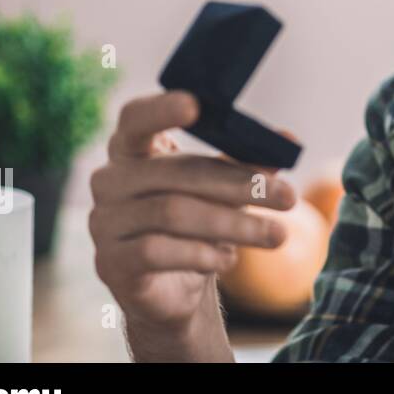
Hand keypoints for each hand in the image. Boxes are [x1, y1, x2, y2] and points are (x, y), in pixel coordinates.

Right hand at [89, 91, 297, 352]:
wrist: (170, 288)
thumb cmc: (197, 223)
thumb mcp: (225, 189)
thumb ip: (250, 163)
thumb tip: (287, 139)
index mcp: (132, 150)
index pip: (135, 118)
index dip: (161, 109)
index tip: (196, 105)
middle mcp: (110, 181)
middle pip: (177, 173)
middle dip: (239, 184)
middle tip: (288, 197)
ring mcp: (105, 222)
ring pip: (173, 212)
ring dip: (233, 224)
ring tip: (276, 235)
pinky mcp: (111, 262)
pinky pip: (157, 251)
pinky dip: (201, 254)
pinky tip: (229, 259)